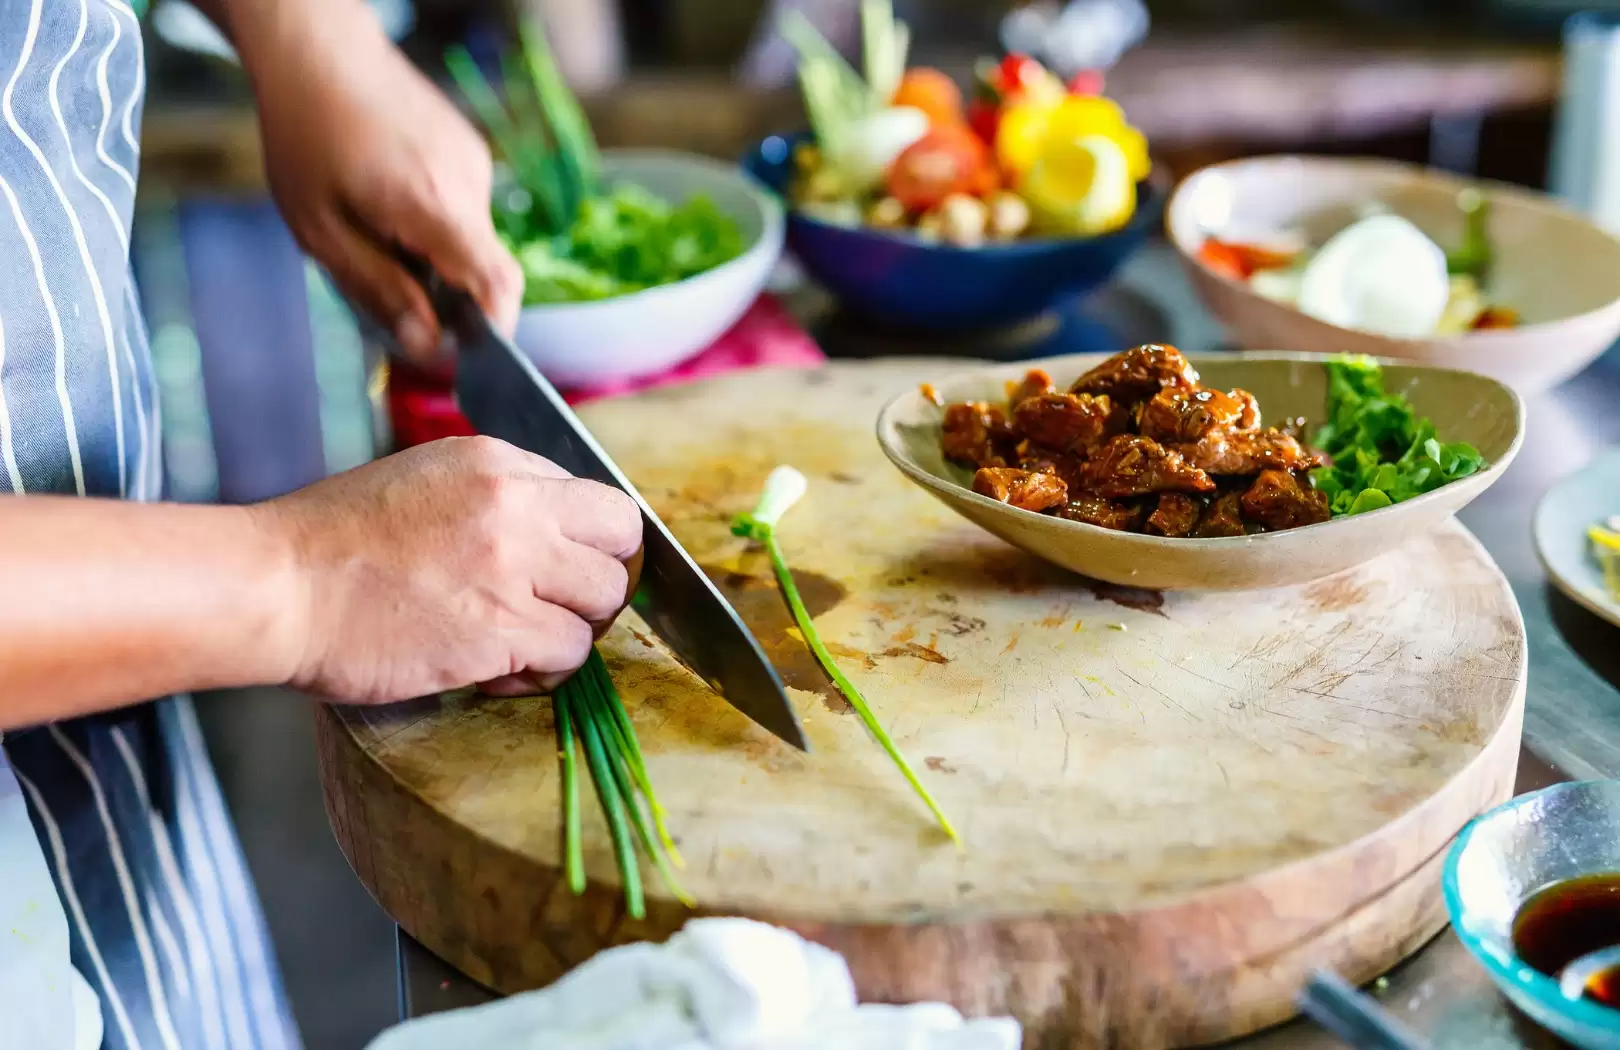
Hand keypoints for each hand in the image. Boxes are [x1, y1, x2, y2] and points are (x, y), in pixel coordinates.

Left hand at [245, 3, 521, 363]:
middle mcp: (467, 184)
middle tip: (387, 290)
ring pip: (468, 240)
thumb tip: (426, 347)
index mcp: (432, 206)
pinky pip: (462, 209)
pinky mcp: (467, 150)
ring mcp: (472, 163)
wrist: (318, 51)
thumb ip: (379, 291)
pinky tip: (387, 202)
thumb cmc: (306, 137)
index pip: (498, 283)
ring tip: (375, 231)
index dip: (496, 331)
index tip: (470, 355)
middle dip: (444, 295)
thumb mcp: (322, 231)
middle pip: (480, 269)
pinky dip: (433, 224)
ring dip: (432, 256)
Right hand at [254, 437, 641, 702]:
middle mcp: (516, 506)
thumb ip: (495, 496)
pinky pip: (569, 654)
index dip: (590, 542)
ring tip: (520, 642)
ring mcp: (512, 568)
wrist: (275, 586)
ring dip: (571, 630)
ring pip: (603, 603)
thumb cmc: (331, 543)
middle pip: (622, 544)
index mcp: (497, 463)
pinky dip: (543, 672)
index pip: (598, 499)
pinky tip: (496, 670)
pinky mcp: (500, 630)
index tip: (565, 569)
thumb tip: (551, 530)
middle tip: (558, 607)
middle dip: (598, 582)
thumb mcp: (424, 480)